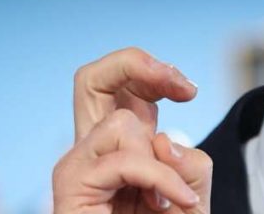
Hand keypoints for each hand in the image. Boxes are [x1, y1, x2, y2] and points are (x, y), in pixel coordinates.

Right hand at [52, 48, 211, 212]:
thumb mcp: (193, 198)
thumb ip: (191, 167)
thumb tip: (165, 141)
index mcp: (121, 144)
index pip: (119, 82)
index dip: (150, 70)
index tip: (189, 90)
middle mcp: (92, 149)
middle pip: (90, 78)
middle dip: (133, 64)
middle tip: (183, 87)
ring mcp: (76, 167)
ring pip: (120, 124)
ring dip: (160, 161)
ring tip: (171, 197)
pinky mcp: (70, 188)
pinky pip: (126, 162)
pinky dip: (161, 182)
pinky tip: (174, 205)